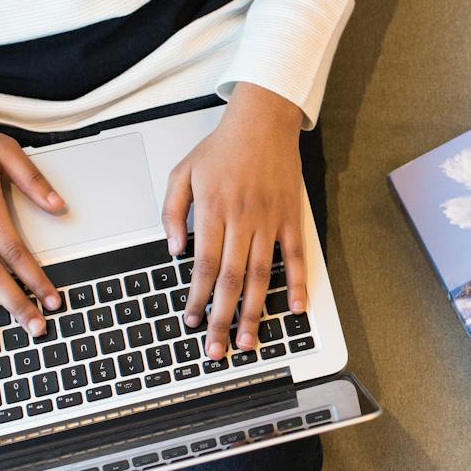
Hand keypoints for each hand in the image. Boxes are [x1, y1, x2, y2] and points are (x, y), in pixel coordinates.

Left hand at [160, 84, 309, 359]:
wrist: (262, 121)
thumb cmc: (222, 148)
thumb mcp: (182, 173)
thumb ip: (172, 212)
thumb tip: (175, 251)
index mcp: (213, 211)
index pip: (203, 265)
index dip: (197, 298)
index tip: (192, 322)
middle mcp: (243, 220)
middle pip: (230, 279)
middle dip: (222, 318)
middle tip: (217, 349)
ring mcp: (270, 221)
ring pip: (261, 275)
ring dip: (254, 311)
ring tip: (248, 340)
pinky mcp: (291, 218)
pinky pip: (296, 257)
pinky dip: (298, 284)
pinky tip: (294, 309)